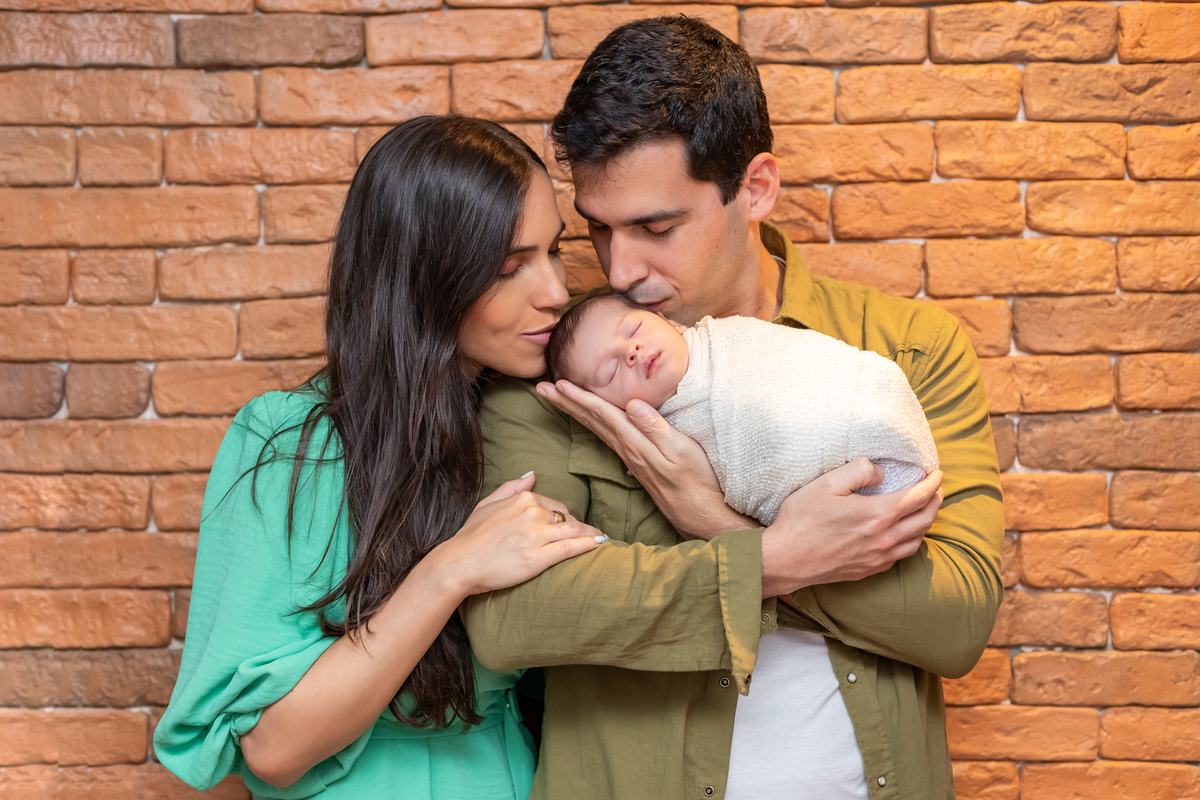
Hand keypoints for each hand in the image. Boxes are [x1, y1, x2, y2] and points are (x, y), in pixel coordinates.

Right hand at [433, 473, 604, 596]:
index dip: (564, 516)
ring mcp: (536, 536)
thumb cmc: (470, 536)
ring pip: (574, 531)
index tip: (568, 525)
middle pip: (567, 517)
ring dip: (590, 534)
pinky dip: (588, 544)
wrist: (458, 563)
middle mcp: (532, 513)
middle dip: (577, 526)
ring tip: (600, 538)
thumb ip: (511, 488)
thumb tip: (531, 475)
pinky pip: (571, 548)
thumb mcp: (487, 503)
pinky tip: (599, 544)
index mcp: (522, 499)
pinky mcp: (538, 558)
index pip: (554, 504)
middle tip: (584, 535)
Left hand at [537, 380, 756, 539]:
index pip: (601, 415)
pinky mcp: (638, 463)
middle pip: (591, 421)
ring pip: (596, 429)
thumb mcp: (681, 450)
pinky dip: (593, 424)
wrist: (702, 513)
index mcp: (635, 443)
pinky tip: (590, 421)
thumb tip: (631, 404)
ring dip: (575, 412)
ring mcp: (631, 457)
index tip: (557, 384)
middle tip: (541, 388)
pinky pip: (607, 437)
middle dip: (566, 403)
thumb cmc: (697, 480)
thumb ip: (655, 427)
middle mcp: (628, 450)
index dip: (579, 398)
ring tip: (556, 399)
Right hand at [761, 458, 943, 596]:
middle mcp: (884, 538)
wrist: (786, 559)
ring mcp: (878, 557)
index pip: (919, 496)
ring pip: (917, 541)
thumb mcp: (827, 483)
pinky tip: (903, 536)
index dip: (932, 483)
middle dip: (936, 501)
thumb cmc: (803, 519)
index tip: (936, 473)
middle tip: (936, 489)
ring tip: (925, 511)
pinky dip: (910, 542)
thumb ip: (859, 470)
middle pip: (925, 520)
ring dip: (926, 523)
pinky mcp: (868, 570)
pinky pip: (900, 557)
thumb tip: (882, 472)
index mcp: (878, 514)